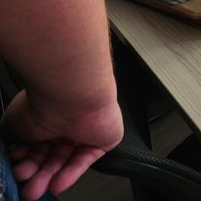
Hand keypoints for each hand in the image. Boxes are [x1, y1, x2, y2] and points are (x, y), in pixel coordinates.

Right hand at [3, 90, 122, 199]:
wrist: (70, 95)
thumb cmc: (41, 103)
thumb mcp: (14, 123)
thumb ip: (14, 138)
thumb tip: (12, 149)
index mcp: (47, 117)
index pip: (36, 145)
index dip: (25, 159)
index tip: (16, 167)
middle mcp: (66, 123)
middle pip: (49, 156)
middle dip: (35, 172)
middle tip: (25, 183)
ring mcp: (85, 131)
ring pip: (65, 161)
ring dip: (49, 177)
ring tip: (34, 190)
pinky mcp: (103, 138)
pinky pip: (85, 160)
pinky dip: (71, 174)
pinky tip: (56, 184)